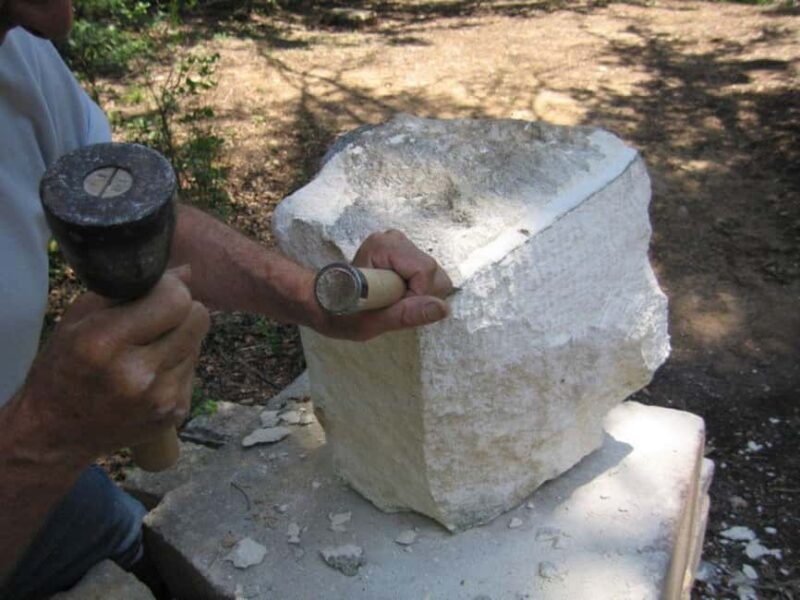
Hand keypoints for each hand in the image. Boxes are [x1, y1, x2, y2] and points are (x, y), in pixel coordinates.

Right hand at [20, 266, 209, 461]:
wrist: (57, 431)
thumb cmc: (66, 365)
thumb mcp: (80, 318)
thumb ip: (132, 289)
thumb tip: (187, 271)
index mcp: (105, 342)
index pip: (176, 299)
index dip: (171, 288)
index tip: (158, 291)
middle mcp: (137, 374)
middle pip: (198, 318)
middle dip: (183, 309)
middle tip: (159, 316)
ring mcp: (160, 398)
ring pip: (199, 342)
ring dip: (180, 338)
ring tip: (148, 349)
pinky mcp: (175, 413)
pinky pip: (194, 370)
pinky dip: (178, 365)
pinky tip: (151, 373)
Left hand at [313, 230, 452, 340]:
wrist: (328, 303)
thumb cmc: (342, 313)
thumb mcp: (371, 322)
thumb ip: (406, 314)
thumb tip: (443, 308)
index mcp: (383, 246)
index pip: (425, 272)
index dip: (416, 297)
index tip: (391, 307)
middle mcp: (395, 239)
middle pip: (434, 273)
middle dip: (421, 297)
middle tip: (391, 306)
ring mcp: (402, 245)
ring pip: (436, 276)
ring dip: (420, 296)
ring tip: (392, 301)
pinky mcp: (407, 254)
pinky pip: (430, 278)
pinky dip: (419, 292)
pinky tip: (398, 295)